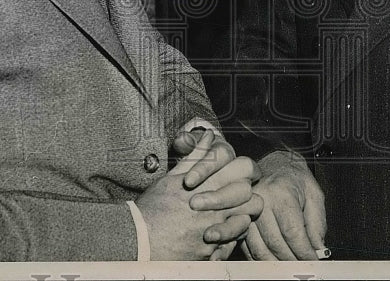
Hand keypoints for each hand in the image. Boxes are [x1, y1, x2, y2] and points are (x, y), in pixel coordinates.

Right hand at [137, 129, 262, 259]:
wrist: (138, 241)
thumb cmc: (153, 208)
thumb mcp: (172, 177)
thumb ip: (196, 156)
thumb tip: (210, 135)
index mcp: (207, 186)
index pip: (245, 170)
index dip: (246, 171)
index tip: (239, 175)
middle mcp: (215, 210)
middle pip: (252, 198)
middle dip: (247, 196)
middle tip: (237, 196)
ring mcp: (215, 233)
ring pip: (246, 222)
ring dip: (241, 218)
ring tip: (229, 216)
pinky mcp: (211, 253)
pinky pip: (233, 244)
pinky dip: (229, 239)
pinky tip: (217, 234)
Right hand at [239, 150, 326, 259]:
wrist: (274, 162)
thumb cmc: (295, 178)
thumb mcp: (314, 195)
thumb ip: (317, 224)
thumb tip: (318, 251)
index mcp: (282, 193)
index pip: (293, 233)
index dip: (304, 253)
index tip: (312, 262)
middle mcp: (261, 201)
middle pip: (275, 243)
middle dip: (292, 261)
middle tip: (303, 268)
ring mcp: (246, 209)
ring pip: (259, 248)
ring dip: (275, 263)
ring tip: (288, 267)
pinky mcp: (238, 218)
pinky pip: (247, 246)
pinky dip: (259, 258)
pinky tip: (272, 261)